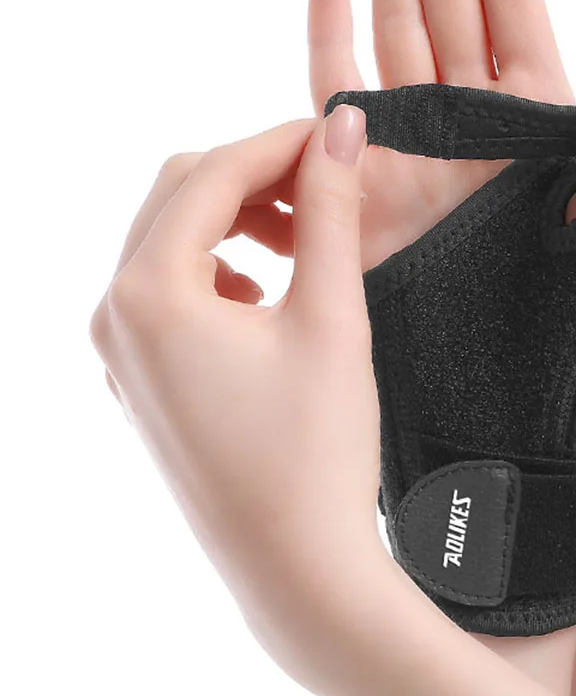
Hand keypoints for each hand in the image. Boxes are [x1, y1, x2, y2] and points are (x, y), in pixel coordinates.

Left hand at [89, 104, 385, 680]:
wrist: (296, 566)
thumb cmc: (317, 448)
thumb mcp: (331, 315)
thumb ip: (330, 210)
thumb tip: (342, 128)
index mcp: (148, 292)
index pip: (212, 173)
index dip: (282, 141)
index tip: (340, 132)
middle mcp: (114, 315)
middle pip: (179, 195)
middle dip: (255, 174)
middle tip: (327, 182)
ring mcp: (119, 352)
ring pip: (170, 240)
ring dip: (235, 219)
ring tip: (303, 239)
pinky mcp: (140, 380)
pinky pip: (167, 291)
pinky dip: (217, 267)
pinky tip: (267, 293)